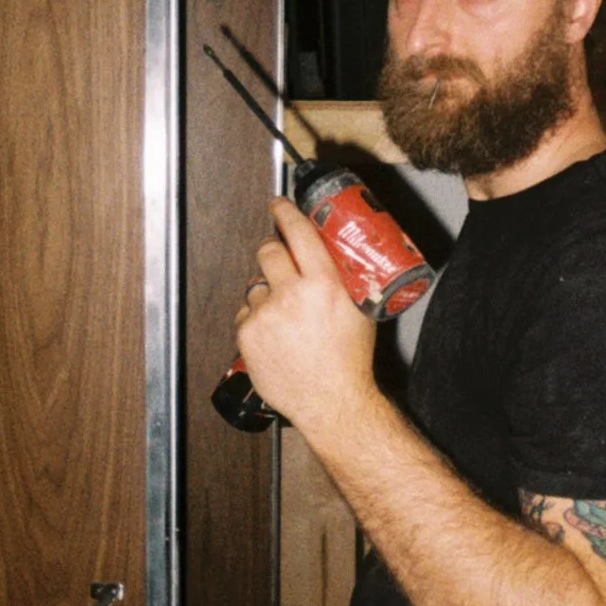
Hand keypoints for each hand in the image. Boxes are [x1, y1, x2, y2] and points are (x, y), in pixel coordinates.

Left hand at [235, 197, 376, 443]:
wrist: (332, 401)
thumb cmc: (349, 362)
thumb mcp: (360, 310)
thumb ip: (343, 280)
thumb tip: (330, 257)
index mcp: (324, 283)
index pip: (298, 232)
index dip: (285, 212)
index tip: (278, 204)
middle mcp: (292, 294)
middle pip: (268, 250)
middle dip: (272, 251)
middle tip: (280, 260)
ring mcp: (266, 314)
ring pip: (255, 285)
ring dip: (266, 293)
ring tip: (284, 316)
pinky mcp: (248, 333)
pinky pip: (245, 313)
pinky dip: (256, 319)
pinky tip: (274, 334)